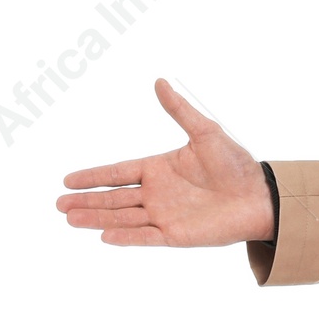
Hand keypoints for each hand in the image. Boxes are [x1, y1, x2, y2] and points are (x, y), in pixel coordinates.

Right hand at [56, 79, 274, 246]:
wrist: (259, 195)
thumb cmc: (236, 164)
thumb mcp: (205, 131)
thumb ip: (179, 110)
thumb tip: (160, 81)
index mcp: (159, 169)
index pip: (117, 173)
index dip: (93, 177)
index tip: (67, 181)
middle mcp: (157, 194)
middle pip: (113, 199)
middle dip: (86, 202)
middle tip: (59, 205)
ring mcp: (164, 215)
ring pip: (122, 218)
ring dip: (96, 219)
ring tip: (70, 219)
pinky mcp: (177, 235)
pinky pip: (145, 237)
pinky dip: (126, 237)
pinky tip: (104, 236)